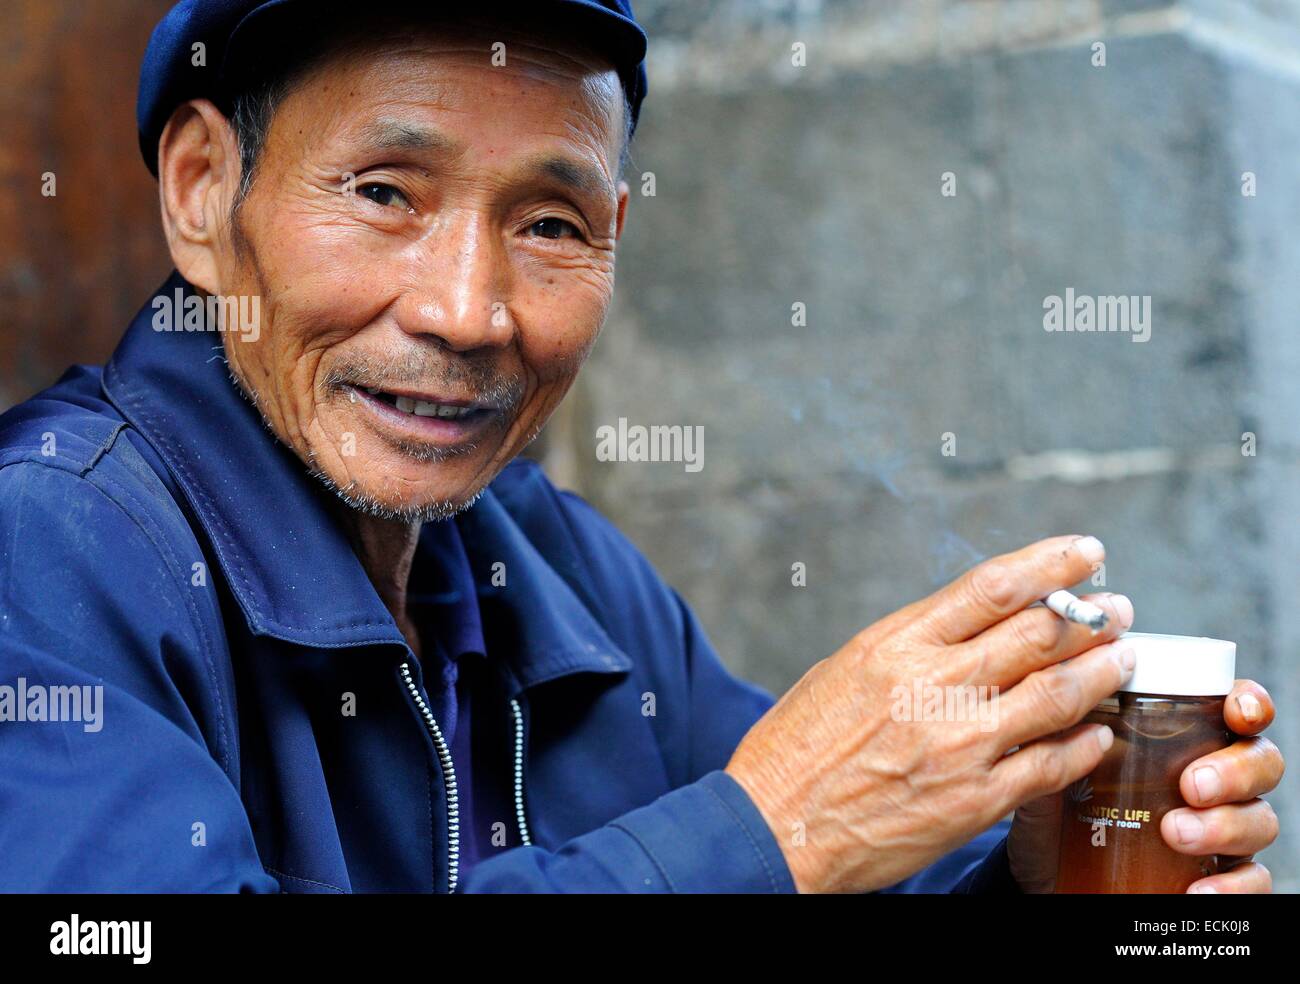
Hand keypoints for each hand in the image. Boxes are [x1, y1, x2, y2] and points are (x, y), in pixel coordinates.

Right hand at [726, 534, 1135, 892]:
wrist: (775, 827)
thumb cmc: (798, 747)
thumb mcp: (843, 671)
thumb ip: (911, 648)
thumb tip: (972, 628)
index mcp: (896, 646)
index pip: (993, 588)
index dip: (1049, 565)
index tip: (1083, 554)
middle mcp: (933, 687)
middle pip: (1038, 634)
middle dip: (1091, 617)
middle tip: (1118, 609)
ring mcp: (960, 745)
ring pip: (1057, 693)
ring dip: (1102, 670)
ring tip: (1125, 656)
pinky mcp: (974, 801)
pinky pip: (1050, 765)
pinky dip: (1085, 744)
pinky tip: (1099, 732)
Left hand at [1009, 680, 1282, 892]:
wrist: (1044, 862)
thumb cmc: (1059, 797)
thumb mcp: (1052, 756)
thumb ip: (1061, 725)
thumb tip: (1062, 691)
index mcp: (1182, 735)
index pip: (1234, 709)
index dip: (1248, 705)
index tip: (1235, 713)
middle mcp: (1212, 776)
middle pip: (1260, 762)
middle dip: (1236, 771)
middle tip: (1190, 785)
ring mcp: (1219, 825)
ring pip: (1260, 819)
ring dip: (1227, 826)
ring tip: (1176, 833)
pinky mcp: (1215, 874)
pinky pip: (1252, 880)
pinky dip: (1234, 887)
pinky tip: (1198, 890)